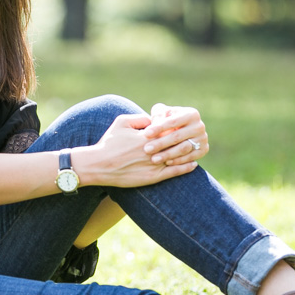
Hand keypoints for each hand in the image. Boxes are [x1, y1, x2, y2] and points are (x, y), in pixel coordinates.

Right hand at [72, 113, 198, 187]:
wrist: (99, 165)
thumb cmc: (109, 142)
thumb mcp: (121, 122)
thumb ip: (140, 118)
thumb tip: (154, 118)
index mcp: (146, 136)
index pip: (168, 128)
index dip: (176, 127)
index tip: (180, 125)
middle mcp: (152, 150)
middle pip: (176, 142)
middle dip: (185, 138)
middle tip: (192, 135)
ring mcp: (154, 164)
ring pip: (178, 157)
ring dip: (188, 152)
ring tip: (195, 149)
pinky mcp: (153, 177)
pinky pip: (174, 172)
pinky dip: (185, 168)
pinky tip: (193, 164)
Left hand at [142, 103, 208, 165]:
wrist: (182, 130)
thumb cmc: (167, 119)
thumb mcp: (162, 113)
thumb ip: (158, 114)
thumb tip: (154, 122)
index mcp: (191, 114)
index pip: (172, 121)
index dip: (159, 128)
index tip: (146, 134)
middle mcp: (199, 126)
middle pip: (177, 136)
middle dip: (161, 143)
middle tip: (147, 149)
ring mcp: (202, 139)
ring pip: (184, 148)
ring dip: (168, 154)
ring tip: (154, 159)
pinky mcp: (203, 150)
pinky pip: (190, 157)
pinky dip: (178, 161)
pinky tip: (166, 163)